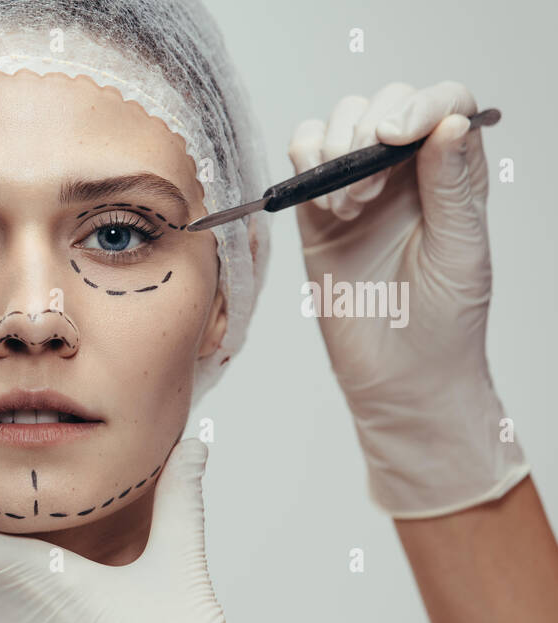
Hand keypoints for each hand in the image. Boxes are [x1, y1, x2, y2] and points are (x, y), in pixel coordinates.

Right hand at [290, 81, 527, 517]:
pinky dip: (303, 163)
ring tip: (347, 203)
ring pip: (338, 124)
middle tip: (368, 189)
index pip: (444, 105)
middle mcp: (406, 175)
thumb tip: (448, 122)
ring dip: (335, 149)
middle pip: (385, 105)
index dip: (421, 104)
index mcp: (453, 175)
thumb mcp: (461, 250)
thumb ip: (452, 183)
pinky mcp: (316, 216)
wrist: (399, 379)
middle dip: (368, 130)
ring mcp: (357, 192)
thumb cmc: (444, 325)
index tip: (396, 137)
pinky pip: (302, 161)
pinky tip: (321, 203)